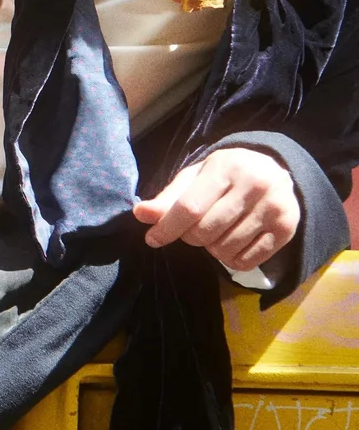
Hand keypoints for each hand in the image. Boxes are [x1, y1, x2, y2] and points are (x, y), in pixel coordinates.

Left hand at [132, 147, 299, 270]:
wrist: (276, 171)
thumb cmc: (226, 175)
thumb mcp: (196, 177)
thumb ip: (169, 197)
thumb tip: (141, 214)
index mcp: (226, 168)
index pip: (190, 207)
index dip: (167, 227)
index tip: (152, 239)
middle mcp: (254, 186)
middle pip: (205, 232)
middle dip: (190, 237)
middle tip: (193, 228)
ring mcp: (274, 208)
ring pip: (224, 249)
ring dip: (211, 249)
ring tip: (215, 232)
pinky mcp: (287, 230)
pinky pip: (246, 261)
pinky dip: (231, 260)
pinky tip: (232, 244)